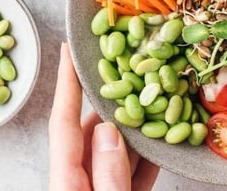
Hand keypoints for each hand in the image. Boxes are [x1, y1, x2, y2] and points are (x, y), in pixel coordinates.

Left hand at [49, 42, 158, 190]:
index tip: (68, 50)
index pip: (63, 122)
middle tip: (135, 74)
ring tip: (156, 103)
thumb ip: (109, 172)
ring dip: (136, 131)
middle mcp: (78, 184)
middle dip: (116, 103)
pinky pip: (131, 174)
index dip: (66, 82)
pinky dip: (146, 159)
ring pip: (116, 152)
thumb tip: (109, 131)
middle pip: (93, 132)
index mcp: (66, 183)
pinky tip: (163, 145)